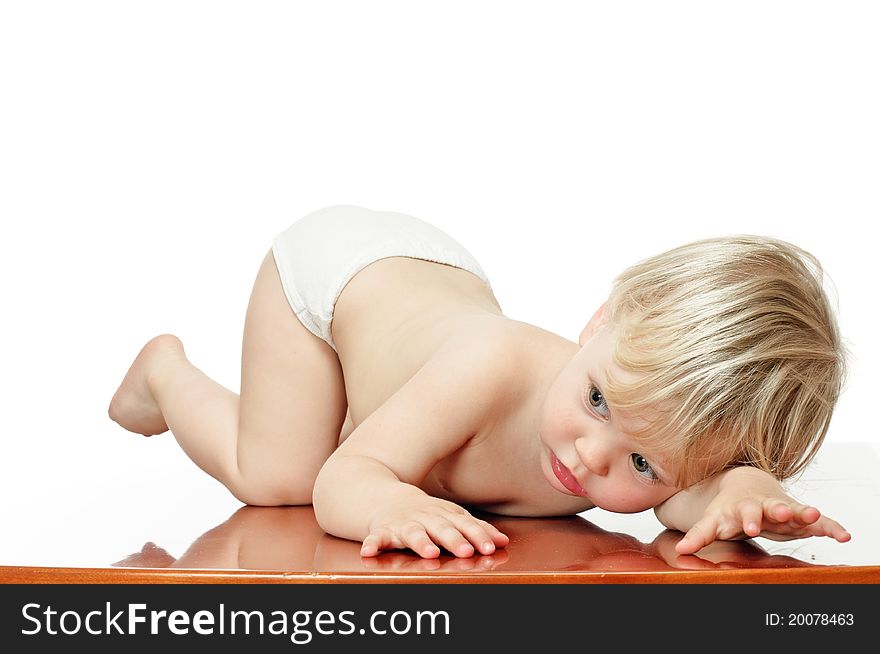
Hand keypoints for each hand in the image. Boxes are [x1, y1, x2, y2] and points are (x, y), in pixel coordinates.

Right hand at [360, 496, 509, 558]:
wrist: (385, 498)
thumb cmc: (425, 514)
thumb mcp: (450, 517)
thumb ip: (475, 529)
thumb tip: (503, 542)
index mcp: (443, 515)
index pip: (464, 524)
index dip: (477, 535)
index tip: (489, 547)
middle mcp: (424, 518)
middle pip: (441, 528)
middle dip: (453, 539)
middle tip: (466, 551)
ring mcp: (402, 524)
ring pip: (412, 533)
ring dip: (420, 542)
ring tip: (429, 553)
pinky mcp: (381, 531)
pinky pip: (375, 538)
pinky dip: (372, 544)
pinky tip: (369, 552)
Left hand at [675, 466, 850, 554]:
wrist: (747, 484)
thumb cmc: (730, 508)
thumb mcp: (713, 520)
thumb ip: (699, 535)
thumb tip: (681, 551)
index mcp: (738, 508)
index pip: (738, 514)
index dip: (741, 520)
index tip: (742, 527)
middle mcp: (761, 506)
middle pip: (765, 508)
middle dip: (772, 511)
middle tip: (780, 513)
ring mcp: (782, 509)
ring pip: (793, 509)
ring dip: (802, 513)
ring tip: (814, 515)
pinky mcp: (799, 516)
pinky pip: (817, 522)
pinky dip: (829, 527)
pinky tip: (844, 536)